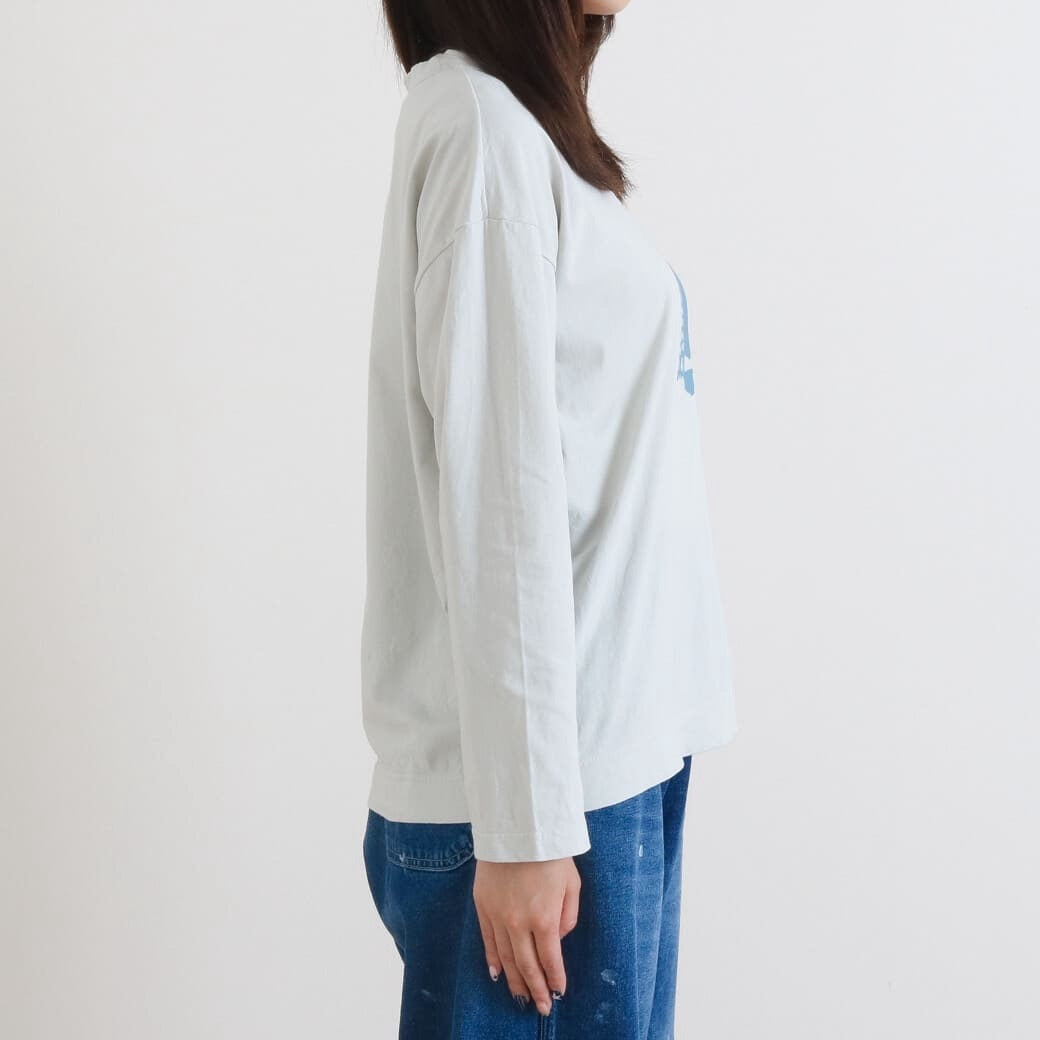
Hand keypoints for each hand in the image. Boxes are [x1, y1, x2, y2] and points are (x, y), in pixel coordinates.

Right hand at [472, 856, 580, 1015]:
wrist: (518, 828)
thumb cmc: (550, 853)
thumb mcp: (572, 884)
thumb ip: (568, 917)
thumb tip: (557, 939)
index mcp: (544, 918)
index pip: (550, 960)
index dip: (555, 979)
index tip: (559, 992)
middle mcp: (519, 923)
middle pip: (526, 966)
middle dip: (535, 989)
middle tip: (541, 1007)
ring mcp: (497, 916)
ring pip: (505, 958)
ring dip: (515, 980)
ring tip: (521, 997)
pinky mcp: (482, 905)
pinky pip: (487, 941)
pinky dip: (492, 960)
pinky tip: (497, 975)